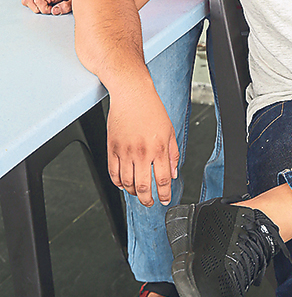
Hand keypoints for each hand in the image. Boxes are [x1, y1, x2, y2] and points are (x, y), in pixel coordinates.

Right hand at [22, 0, 84, 14]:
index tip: (52, 10)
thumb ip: (66, 6)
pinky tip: (41, 6)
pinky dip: (32, 4)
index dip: (44, 9)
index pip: (39, 0)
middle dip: (37, 9)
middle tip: (48, 9)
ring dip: (33, 7)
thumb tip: (55, 11)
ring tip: (44, 8)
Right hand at [106, 88, 178, 207]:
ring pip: (127, 183)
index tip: (165, 200)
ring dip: (133, 193)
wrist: (132, 94)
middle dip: (148, 200)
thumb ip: (173, 153)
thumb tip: (173, 173)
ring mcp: (125, 151)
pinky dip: (118, 183)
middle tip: (150, 203)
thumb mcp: (169, 130)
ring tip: (138, 193)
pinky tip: (123, 184)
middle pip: (143, 187)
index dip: (164, 194)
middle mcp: (142, 152)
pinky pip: (113, 173)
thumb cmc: (151, 108)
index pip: (162, 180)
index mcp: (159, 148)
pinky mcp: (112, 148)